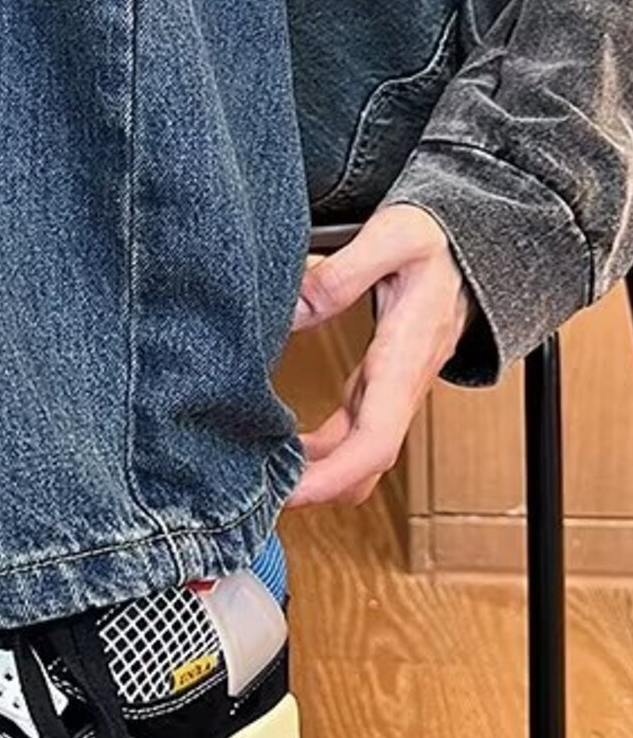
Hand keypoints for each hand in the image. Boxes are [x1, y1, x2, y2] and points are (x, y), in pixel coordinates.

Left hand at [286, 204, 472, 507]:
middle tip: (258, 500)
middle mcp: (404, 383)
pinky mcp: (385, 379)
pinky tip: (291, 447)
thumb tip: (295, 309)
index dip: (333, 477)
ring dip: (321, 474)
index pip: (376, 440)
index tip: (292, 495)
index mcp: (406, 358)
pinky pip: (357, 430)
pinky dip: (326, 450)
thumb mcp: (394, 237)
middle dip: (318, 489)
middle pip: (366, 462)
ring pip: (362, 453)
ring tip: (264, 479)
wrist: (478, 242)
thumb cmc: (442, 239)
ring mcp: (395, 386)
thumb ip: (342, 272)